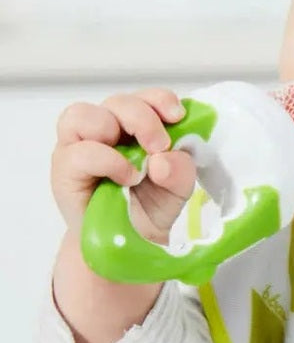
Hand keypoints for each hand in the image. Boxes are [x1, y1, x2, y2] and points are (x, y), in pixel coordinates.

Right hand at [51, 88, 196, 246]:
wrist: (127, 244)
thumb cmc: (149, 207)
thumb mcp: (178, 189)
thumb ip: (180, 170)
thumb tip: (164, 159)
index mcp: (136, 126)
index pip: (145, 98)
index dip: (161, 100)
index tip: (178, 116)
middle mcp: (107, 129)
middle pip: (118, 101)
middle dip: (144, 117)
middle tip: (161, 145)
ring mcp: (81, 146)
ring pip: (84, 114)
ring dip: (116, 132)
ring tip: (140, 160)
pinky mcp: (64, 169)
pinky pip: (79, 152)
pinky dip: (108, 161)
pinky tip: (126, 177)